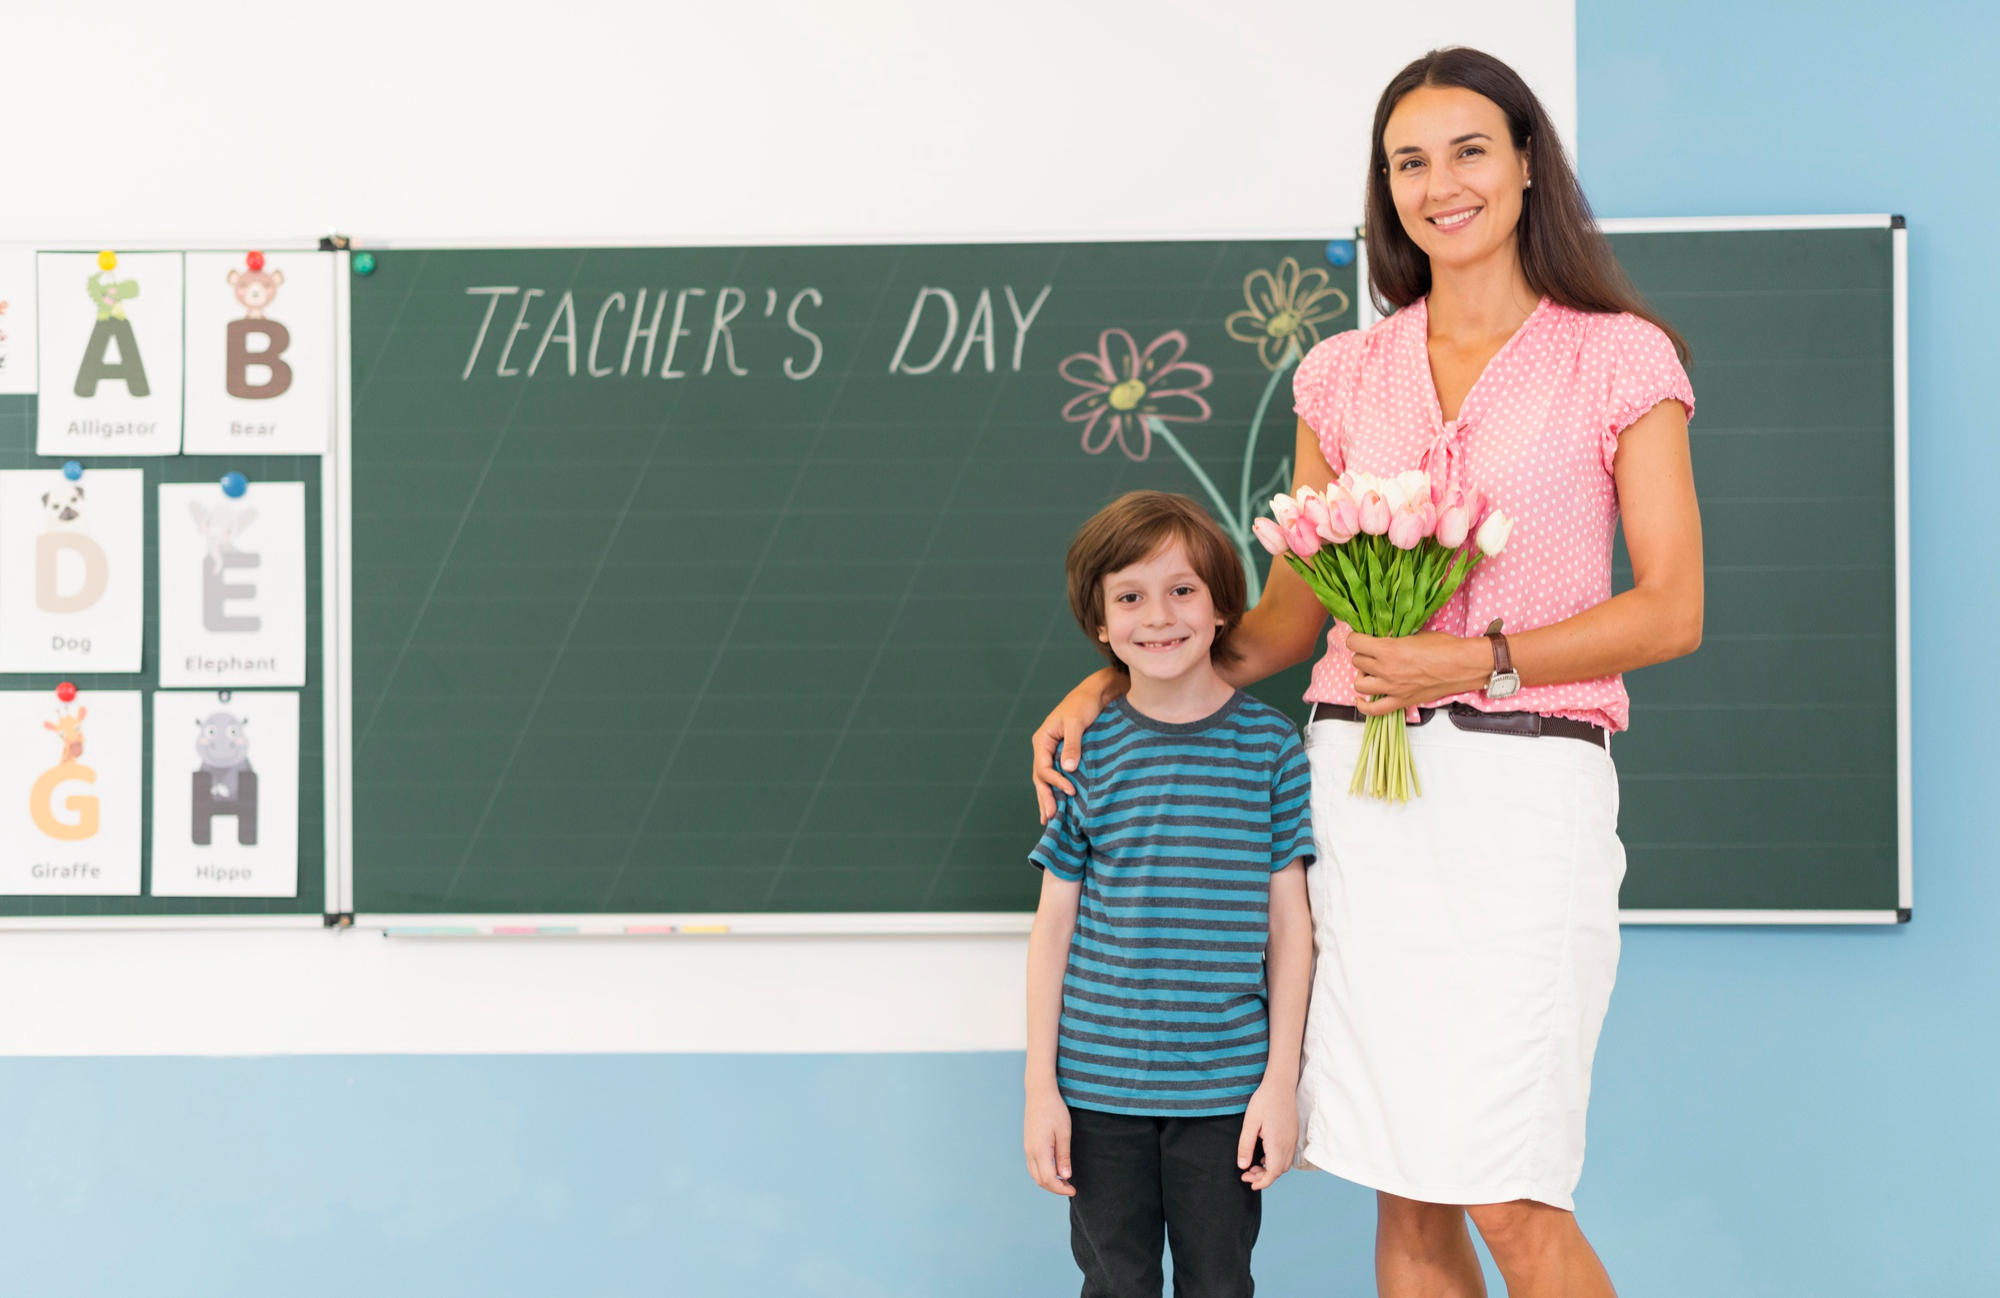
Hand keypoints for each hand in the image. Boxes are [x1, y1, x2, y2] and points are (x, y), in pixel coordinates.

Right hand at [1023, 1085, 1075, 1196]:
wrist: (1039, 1093)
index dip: (1061, 1189)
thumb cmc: (1054, 1110)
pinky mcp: (1027, 1144)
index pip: (1049, 1179)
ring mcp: (1027, 1148)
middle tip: (1070, 1187)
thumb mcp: (1064, 1133)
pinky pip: (1033, 1165)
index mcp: (1040, 1150)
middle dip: (1055, 1188)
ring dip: (1048, 1181)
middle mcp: (1030, 1152)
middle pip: (1040, 1180)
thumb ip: (1064, 1156)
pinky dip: (1043, 1173)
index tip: (1074, 1190)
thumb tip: (1065, 1176)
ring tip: (1064, 1180)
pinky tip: (1054, 1169)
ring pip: (1035, 1174)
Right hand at [1031, 669, 1124, 823]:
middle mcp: (1044, 748)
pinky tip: (1061, 805)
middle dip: (1044, 797)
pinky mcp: (1065, 755)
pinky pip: (1058, 776)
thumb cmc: (1084, 705)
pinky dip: (1057, 791)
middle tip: (1049, 818)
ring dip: (1048, 798)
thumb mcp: (1077, 722)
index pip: (1043, 767)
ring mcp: (1053, 753)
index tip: (1071, 790)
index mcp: (1043, 740)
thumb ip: (1072, 745)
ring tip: (1049, 819)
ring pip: (1046, 780)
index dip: (1054, 781)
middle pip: (1040, 778)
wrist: (1094, 694)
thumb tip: (1068, 768)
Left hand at [1238, 1081, 1296, 1190]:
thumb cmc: (1264, 1101)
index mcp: (1277, 1143)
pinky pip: (1287, 1155)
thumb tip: (1242, 1166)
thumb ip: (1245, 1146)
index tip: (1250, 1184)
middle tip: (1246, 1174)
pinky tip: (1264, 1155)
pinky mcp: (1293, 1135)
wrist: (1281, 1085)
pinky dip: (1276, 1161)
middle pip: (1278, 1171)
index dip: (1262, 1182)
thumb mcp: (1249, 1123)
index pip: (1272, 1173)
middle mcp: (1288, 1144)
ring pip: (1284, 1164)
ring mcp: (1292, 1140)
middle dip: (1263, 1177)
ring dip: (1270, 1169)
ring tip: (1254, 1166)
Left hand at [1346, 630, 1487, 715]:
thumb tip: (1384, 640)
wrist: (1463, 665)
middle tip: (1372, 653)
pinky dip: (1363, 706)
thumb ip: (1395, 639)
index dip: (1355, 638)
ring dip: (1363, 676)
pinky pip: (1373, 710)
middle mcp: (1386, 670)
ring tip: (1371, 672)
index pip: (1354, 643)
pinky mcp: (1401, 701)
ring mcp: (1392, 688)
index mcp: (1388, 650)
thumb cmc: (1444, 647)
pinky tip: (1361, 699)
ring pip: (1359, 684)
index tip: (1360, 638)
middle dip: (1362, 655)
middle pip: (1357, 662)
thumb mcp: (1415, 634)